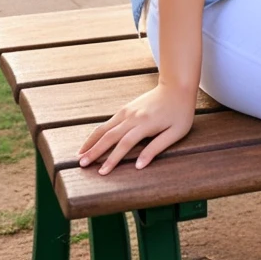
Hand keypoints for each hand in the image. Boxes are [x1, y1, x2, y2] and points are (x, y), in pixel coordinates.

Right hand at [78, 82, 196, 174]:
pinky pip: (108, 122)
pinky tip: (91, 140)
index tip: (102, 173)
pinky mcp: (126, 108)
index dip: (113, 159)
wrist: (177, 86)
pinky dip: (97, 132)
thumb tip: (138, 166)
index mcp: (145, 124)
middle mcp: (133, 117)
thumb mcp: (176, 132)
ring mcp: (128, 111)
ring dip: (91, 141)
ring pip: (104, 127)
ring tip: (80, 154)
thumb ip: (156, 148)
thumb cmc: (180, 111)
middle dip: (94, 151)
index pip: (125, 144)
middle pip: (109, 136)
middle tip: (81, 165)